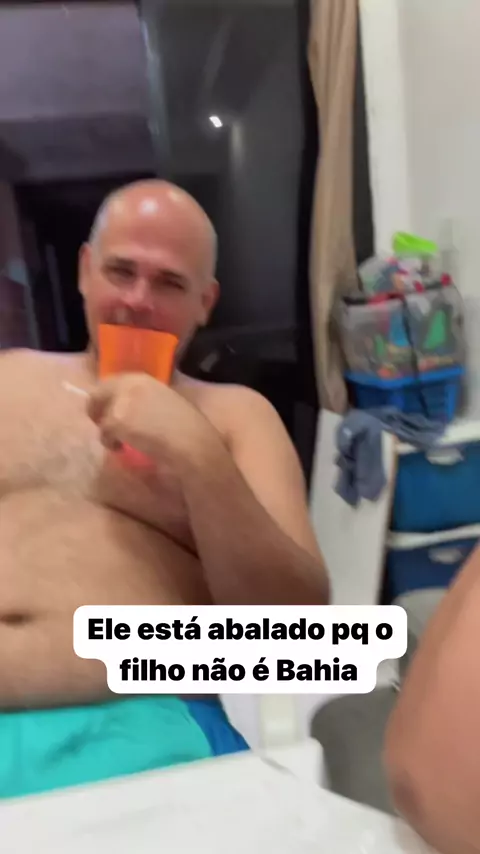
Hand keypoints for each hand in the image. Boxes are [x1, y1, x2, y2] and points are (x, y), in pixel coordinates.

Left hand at [87, 373, 216, 471]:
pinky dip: (111, 443)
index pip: (111, 383)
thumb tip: (129, 411)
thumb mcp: (165, 403)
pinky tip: (123, 448)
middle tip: (106, 429)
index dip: (108, 399)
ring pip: (99, 415)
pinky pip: (103, 433)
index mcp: (142, 378)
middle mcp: (129, 384)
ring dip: (106, 430)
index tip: (110, 412)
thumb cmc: (187, 427)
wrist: (192, 443)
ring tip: (121, 442)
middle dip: (97, 411)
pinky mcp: (116, 420)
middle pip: (97, 394)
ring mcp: (121, 401)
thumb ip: (144, 401)